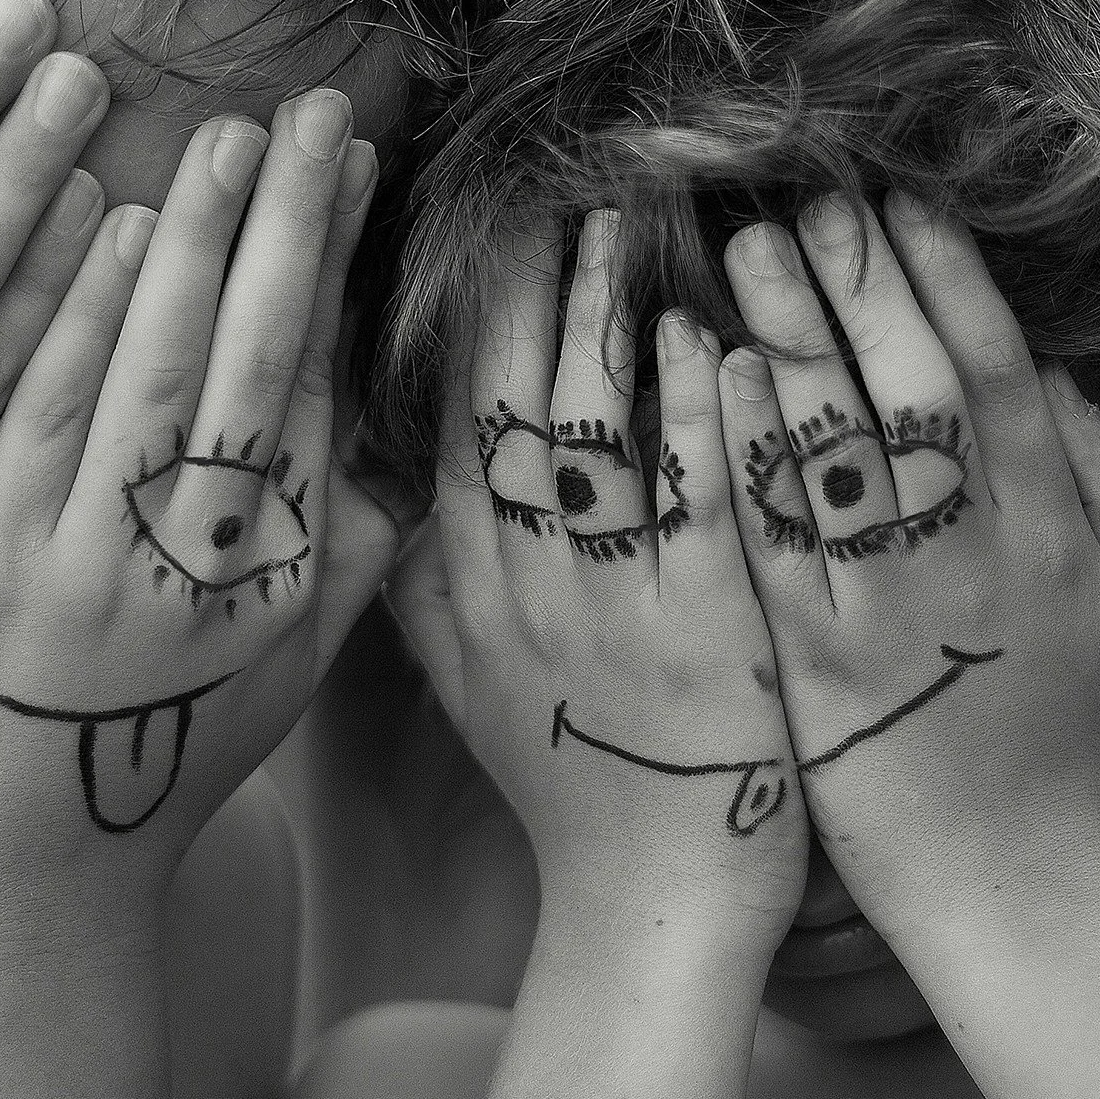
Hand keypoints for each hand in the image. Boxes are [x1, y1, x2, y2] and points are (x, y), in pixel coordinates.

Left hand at [0, 91, 377, 924]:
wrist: (24, 879)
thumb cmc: (152, 762)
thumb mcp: (279, 676)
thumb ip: (345, 563)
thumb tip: (406, 460)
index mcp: (289, 578)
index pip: (319, 387)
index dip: (335, 269)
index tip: (351, 167)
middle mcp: (216, 566)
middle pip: (265, 363)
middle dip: (292, 227)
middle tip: (310, 110)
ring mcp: (111, 567)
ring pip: (169, 375)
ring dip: (198, 247)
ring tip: (223, 138)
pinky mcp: (5, 573)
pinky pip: (56, 421)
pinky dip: (87, 324)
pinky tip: (105, 232)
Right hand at [422, 211, 807, 935]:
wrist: (652, 908)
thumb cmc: (572, 791)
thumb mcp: (470, 692)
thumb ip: (426, 590)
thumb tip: (386, 494)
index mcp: (473, 589)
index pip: (456, 425)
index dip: (468, 320)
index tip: (484, 231)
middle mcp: (527, 586)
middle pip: (512, 406)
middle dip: (529, 289)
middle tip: (555, 190)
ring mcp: (614, 608)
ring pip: (595, 436)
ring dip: (607, 320)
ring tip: (629, 222)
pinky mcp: (709, 636)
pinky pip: (696, 507)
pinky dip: (701, 420)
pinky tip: (713, 341)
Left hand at [717, 193, 1099, 944]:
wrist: (1018, 887)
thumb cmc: (1070, 737)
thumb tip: (1057, 366)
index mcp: (1055, 536)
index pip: (998, 373)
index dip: (948, 277)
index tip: (899, 199)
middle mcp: (978, 559)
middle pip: (917, 387)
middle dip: (861, 281)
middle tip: (806, 194)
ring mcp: (890, 610)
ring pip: (838, 448)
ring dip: (790, 337)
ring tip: (739, 249)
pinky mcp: (814, 663)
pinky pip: (774, 537)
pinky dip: (745, 449)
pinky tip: (710, 377)